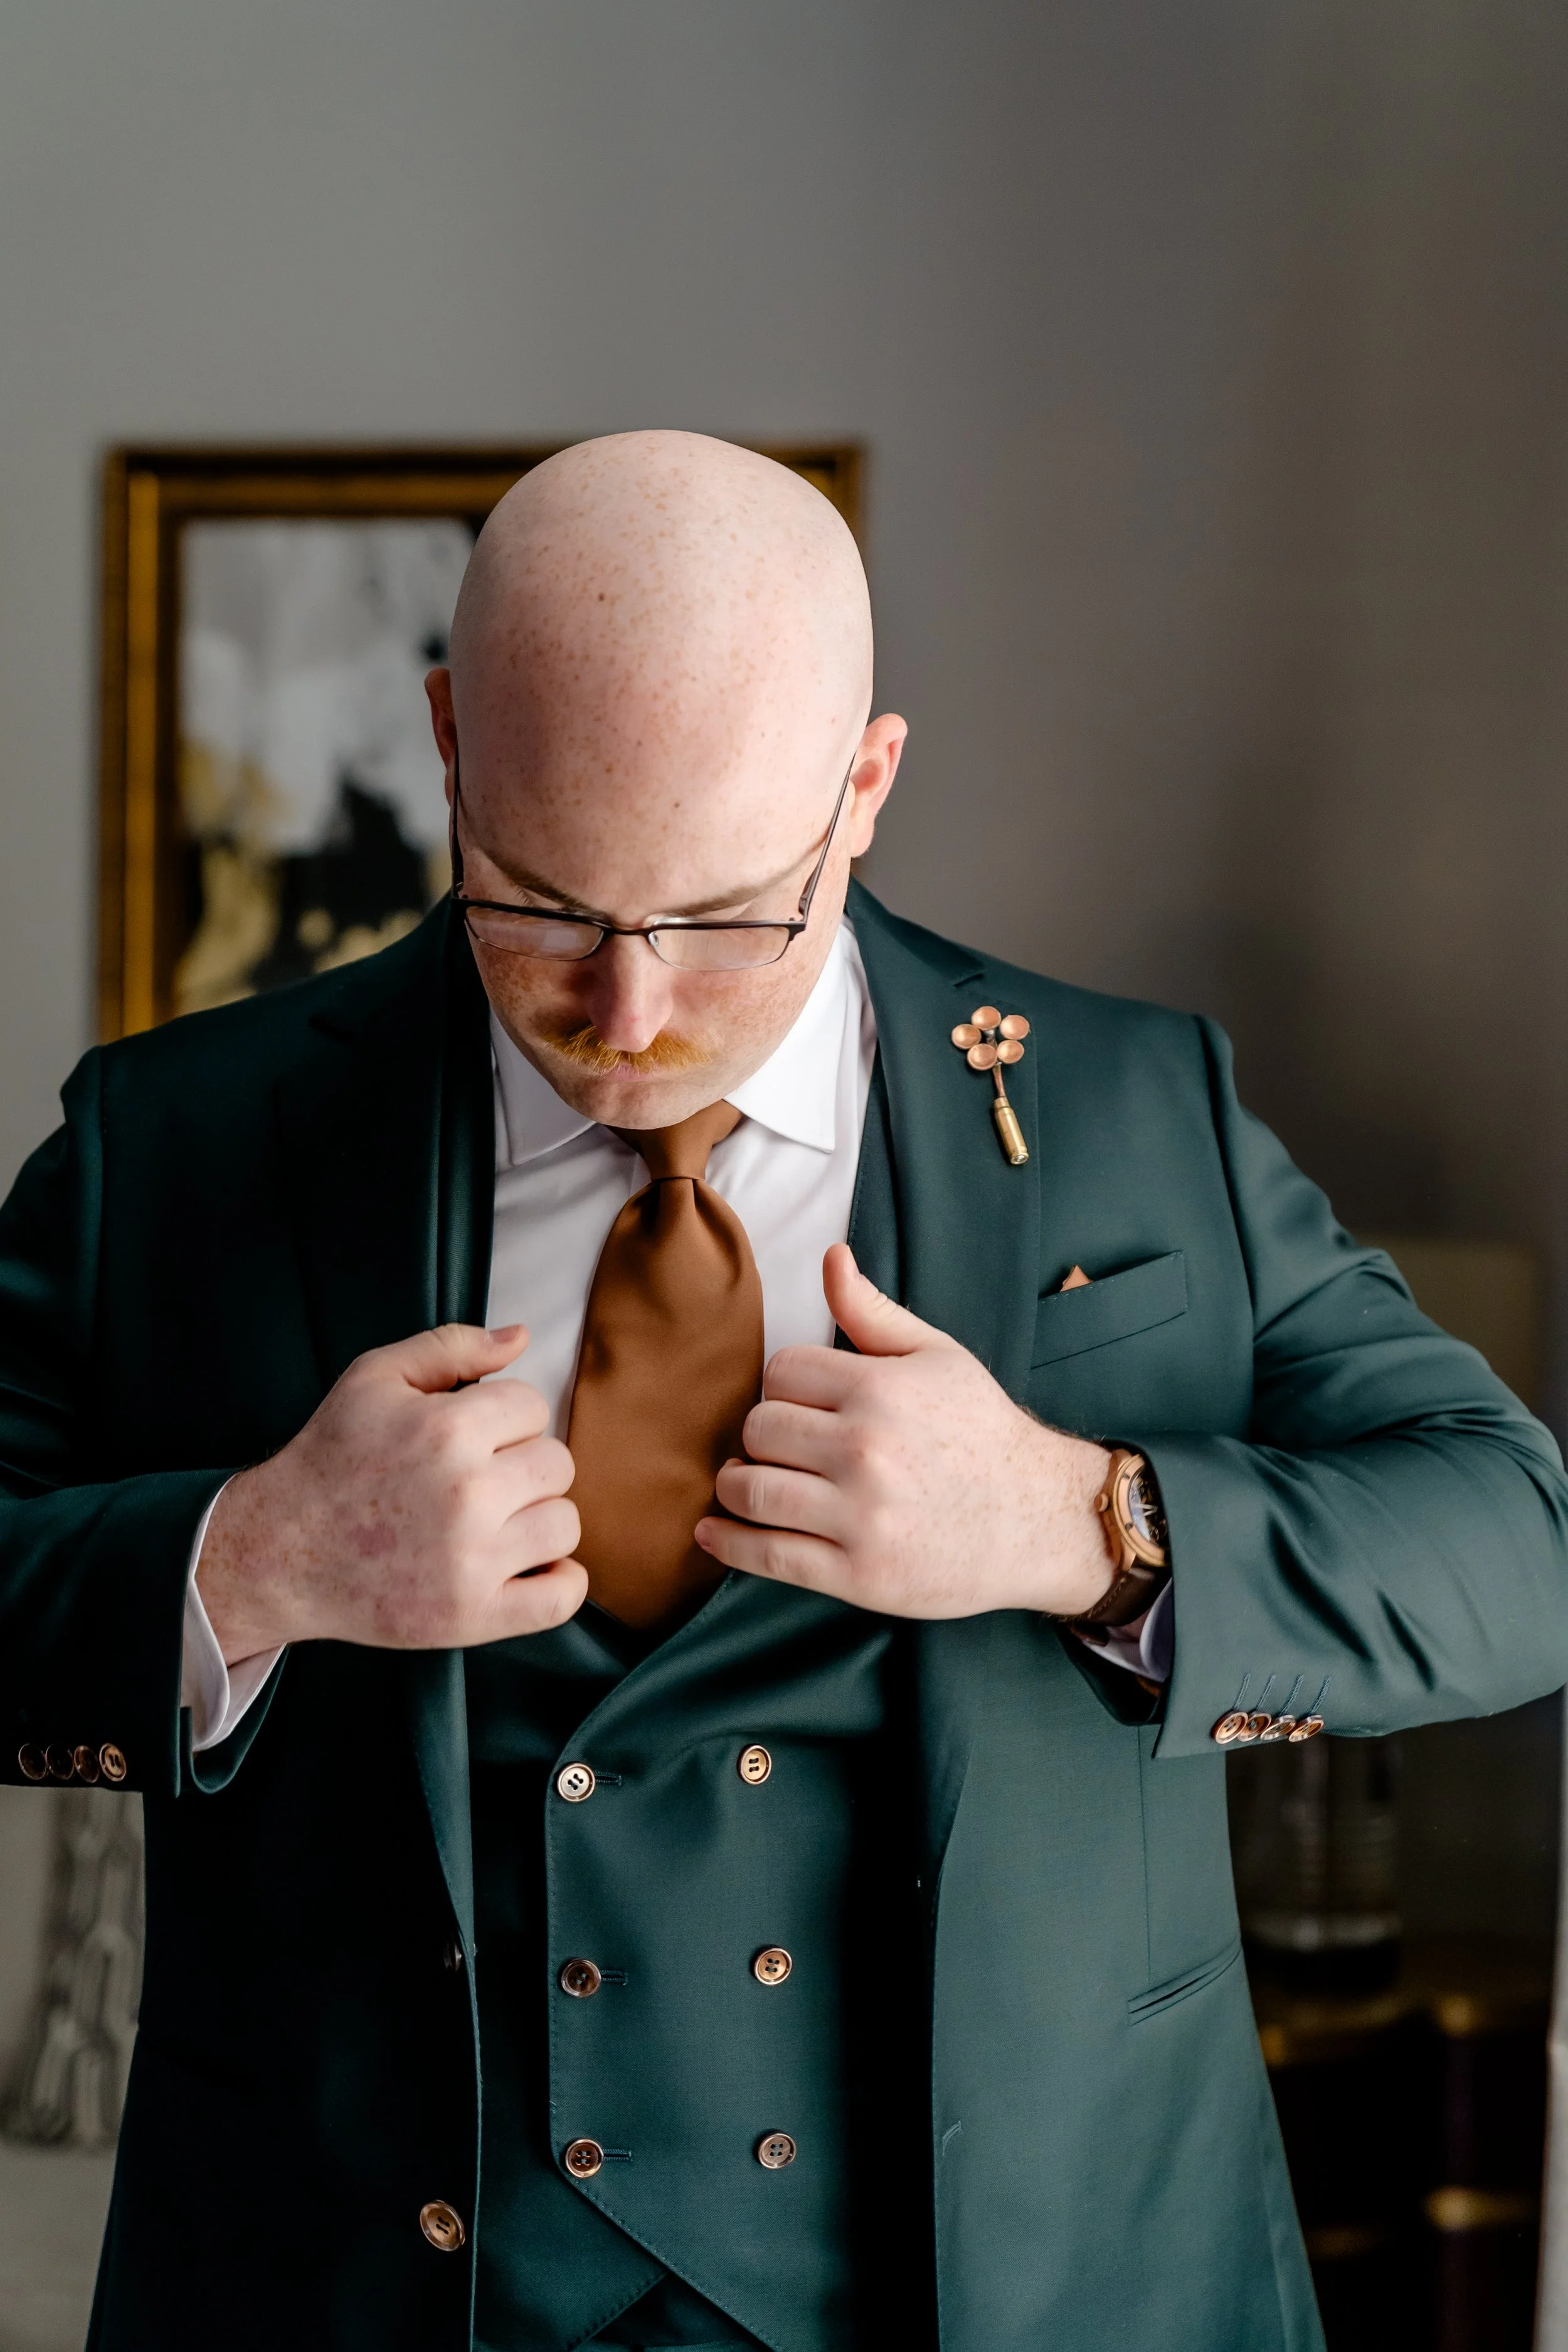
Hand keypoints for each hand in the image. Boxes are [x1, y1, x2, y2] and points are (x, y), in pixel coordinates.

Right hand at [197, 1325, 586, 1662]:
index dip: (505, 1418)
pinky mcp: (470, 1615)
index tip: (473, 1437)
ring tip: (494, 1521)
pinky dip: (559, 1582)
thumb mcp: (374, 1379)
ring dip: (538, 1519)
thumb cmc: (331, 1460)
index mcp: (447, 1430)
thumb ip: (451, 1347)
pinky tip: (527, 1564)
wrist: (279, 1551)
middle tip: (478, 1480)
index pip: (535, 1408)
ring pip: (565, 1524)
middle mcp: (466, 1494)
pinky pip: (561, 1597)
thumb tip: (520, 1336)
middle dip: (522, 1465)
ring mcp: (471, 1561)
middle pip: (556, 1464)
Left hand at [697, 1246, 1113, 1619]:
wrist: (1039, 1518)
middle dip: (759, 1436)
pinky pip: (767, 1554)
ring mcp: (860, 1516)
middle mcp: (866, 1450)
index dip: (783, 1387)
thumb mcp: (938, 1357)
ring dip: (734, 1485)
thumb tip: (830, 1257)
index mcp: (880, 1389)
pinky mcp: (858, 1573)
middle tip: (776, 1447)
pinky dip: (728, 1542)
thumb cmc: (983, 1431)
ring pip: (750, 1489)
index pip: (780, 1373)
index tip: (798, 1405)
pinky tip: (713, 1531)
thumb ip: (873, 1312)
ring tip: (742, 1482)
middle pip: (758, 1428)